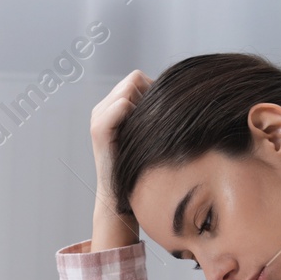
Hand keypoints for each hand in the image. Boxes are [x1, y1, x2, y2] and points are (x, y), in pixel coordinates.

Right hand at [89, 69, 151, 241]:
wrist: (122, 201)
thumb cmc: (142, 171)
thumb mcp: (149, 135)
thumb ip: (154, 114)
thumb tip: (182, 94)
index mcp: (111, 108)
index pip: (138, 79)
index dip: (154, 90)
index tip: (165, 115)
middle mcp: (101, 109)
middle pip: (135, 79)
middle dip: (151, 95)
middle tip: (161, 123)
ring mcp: (98, 117)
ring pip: (130, 87)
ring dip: (146, 105)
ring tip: (151, 130)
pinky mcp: (99, 129)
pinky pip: (122, 104)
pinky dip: (136, 112)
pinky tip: (144, 132)